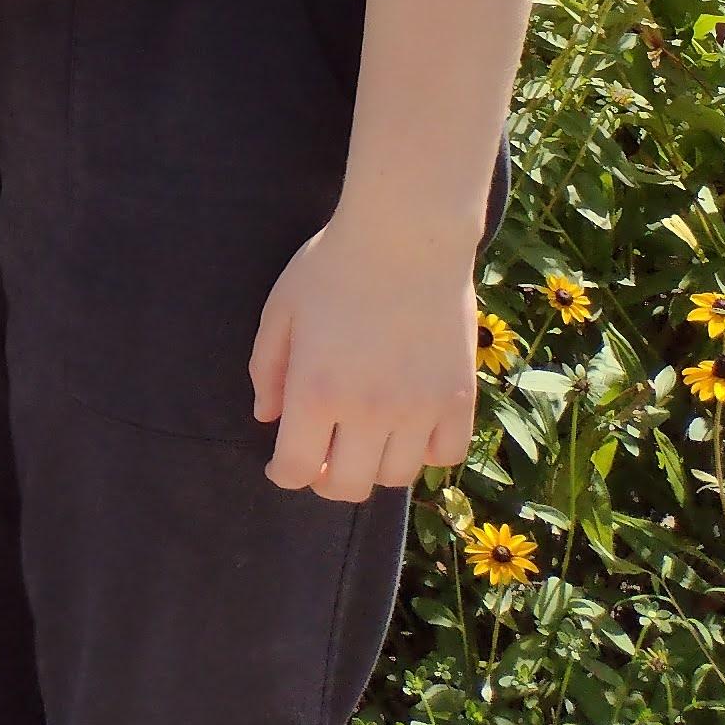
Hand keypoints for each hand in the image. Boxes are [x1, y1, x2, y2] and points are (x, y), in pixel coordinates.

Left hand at [251, 205, 482, 500]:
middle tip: (322, 459)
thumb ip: (266, 368)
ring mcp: (419, 409)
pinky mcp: (458, 399)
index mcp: (317, 391)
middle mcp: (369, 412)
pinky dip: (425, 452)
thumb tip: (267, 417)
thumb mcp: (281, 310)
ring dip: (374, 466)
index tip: (282, 468)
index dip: (285, 475)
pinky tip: (409, 429)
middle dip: (326, 480)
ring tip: (364, 439)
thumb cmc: (333, 267)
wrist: (407, 237)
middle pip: (348, 486)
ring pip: (396, 477)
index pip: (298, 468)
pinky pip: (444, 454)